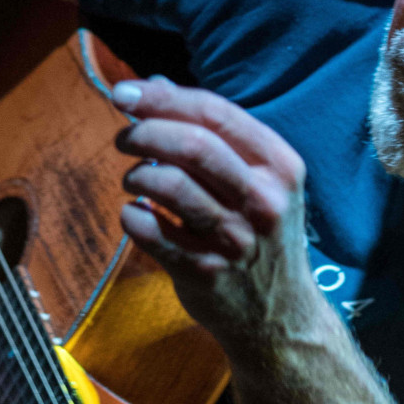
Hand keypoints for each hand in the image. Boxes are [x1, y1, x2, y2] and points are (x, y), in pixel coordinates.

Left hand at [112, 77, 320, 355]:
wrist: (279, 317)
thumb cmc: (260, 236)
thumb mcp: (260, 182)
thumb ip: (213, 136)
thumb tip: (154, 87)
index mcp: (280, 166)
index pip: (215, 113)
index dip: (162, 97)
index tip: (124, 93)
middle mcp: (263, 200)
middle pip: (192, 145)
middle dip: (144, 132)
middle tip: (123, 138)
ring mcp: (235, 239)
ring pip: (169, 185)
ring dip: (136, 175)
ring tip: (133, 180)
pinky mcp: (205, 271)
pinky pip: (150, 231)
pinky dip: (131, 217)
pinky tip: (136, 216)